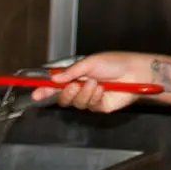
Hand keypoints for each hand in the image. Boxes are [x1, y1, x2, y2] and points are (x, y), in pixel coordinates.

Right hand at [30, 51, 153, 113]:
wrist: (135, 73)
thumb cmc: (114, 63)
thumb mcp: (90, 62)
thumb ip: (72, 72)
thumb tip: (55, 79)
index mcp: (75, 75)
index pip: (55, 84)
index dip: (44, 90)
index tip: (35, 94)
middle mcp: (80, 87)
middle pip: (62, 98)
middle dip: (66, 93)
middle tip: (74, 85)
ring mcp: (89, 98)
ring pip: (76, 103)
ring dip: (84, 93)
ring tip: (96, 83)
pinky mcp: (99, 107)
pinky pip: (89, 106)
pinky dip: (94, 97)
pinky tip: (102, 90)